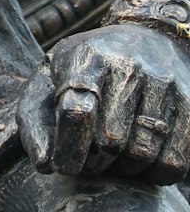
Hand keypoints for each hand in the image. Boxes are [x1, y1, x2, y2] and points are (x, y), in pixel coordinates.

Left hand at [18, 23, 189, 184]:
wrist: (149, 37)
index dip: (68, 148)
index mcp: (88, 58)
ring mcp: (164, 85)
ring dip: (123, 170)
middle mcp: (129, 67)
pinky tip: (141, 161)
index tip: (64, 165)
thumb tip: (46, 166)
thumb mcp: (53, 77)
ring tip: (113, 160)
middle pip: (110, 141)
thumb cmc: (89, 68)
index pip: (77, 111)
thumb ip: (37, 122)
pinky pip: (173, 163)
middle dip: (94, 163)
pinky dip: (154, 174)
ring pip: (142, 155)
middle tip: (89, 161)